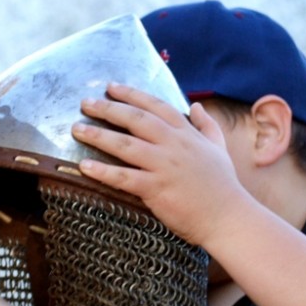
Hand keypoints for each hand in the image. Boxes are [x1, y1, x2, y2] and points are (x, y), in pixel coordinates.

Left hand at [71, 82, 248, 246]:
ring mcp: (164, 166)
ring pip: (125, 145)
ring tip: (77, 129)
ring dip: (98, 135)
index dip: (131, 95)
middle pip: (135, 120)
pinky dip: (103, 172)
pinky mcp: (157, 189)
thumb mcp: (219, 148)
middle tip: (85, 104)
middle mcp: (174, 145)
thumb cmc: (223, 186)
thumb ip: (207, 125)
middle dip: (107, 109)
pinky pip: (124, 177)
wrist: (228, 218)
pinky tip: (85, 166)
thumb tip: (197, 106)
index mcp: (187, 134)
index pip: (155, 106)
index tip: (111, 87)